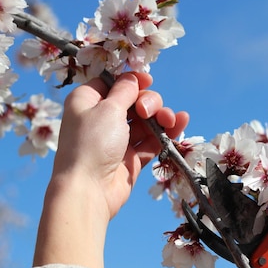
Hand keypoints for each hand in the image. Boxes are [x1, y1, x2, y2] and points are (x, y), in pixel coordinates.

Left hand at [53, 72, 187, 219]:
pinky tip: (180, 123)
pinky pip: (152, 140)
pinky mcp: (132, 157)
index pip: (112, 83)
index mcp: (87, 101)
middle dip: (148, 101)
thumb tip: (132, 78)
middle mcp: (101, 118)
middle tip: (147, 111)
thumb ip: (124, 91)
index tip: (148, 80)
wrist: (89, 189)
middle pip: (133, 101)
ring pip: (146, 120)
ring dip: (161, 116)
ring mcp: (118, 139)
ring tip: (169, 121)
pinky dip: (166, 132)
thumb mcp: (107, 109)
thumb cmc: (91, 144)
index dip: (131, 81)